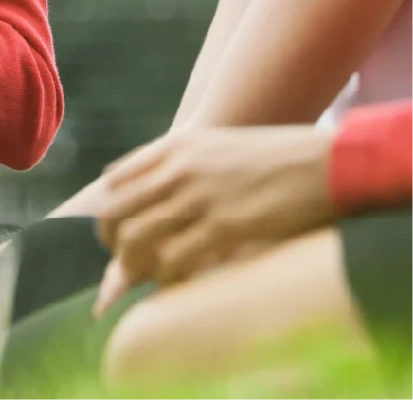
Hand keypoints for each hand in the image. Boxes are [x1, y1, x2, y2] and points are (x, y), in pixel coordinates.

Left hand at [95, 126, 334, 292]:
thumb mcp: (214, 145)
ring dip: (135, 265)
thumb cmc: (273, 159)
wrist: (324, 163)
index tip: (112, 231)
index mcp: (174, 146)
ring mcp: (198, 196)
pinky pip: (175, 258)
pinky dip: (167, 277)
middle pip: (117, 212)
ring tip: (148, 276)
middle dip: (113, 243)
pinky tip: (175, 284)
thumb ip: (175, 164)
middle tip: (123, 262)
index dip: (105, 211)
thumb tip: (138, 193)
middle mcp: (178, 168)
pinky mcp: (224, 226)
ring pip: (138, 238)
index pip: (114, 180)